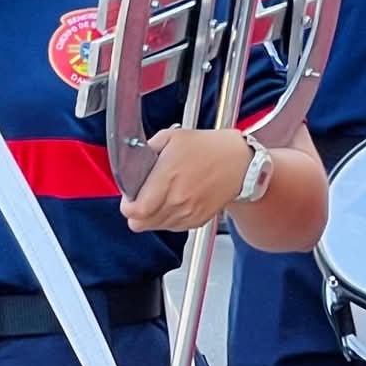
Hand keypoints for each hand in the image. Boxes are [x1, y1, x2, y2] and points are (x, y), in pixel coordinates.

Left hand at [120, 126, 249, 232]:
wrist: (238, 163)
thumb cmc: (208, 148)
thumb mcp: (172, 137)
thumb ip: (147, 148)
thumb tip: (130, 158)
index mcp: (167, 177)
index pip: (135, 210)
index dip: (127, 205)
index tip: (129, 196)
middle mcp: (177, 200)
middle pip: (140, 223)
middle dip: (136, 212)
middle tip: (141, 197)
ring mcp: (188, 213)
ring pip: (154, 227)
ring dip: (151, 216)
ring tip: (160, 197)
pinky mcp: (197, 221)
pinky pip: (172, 227)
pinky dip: (167, 218)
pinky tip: (174, 201)